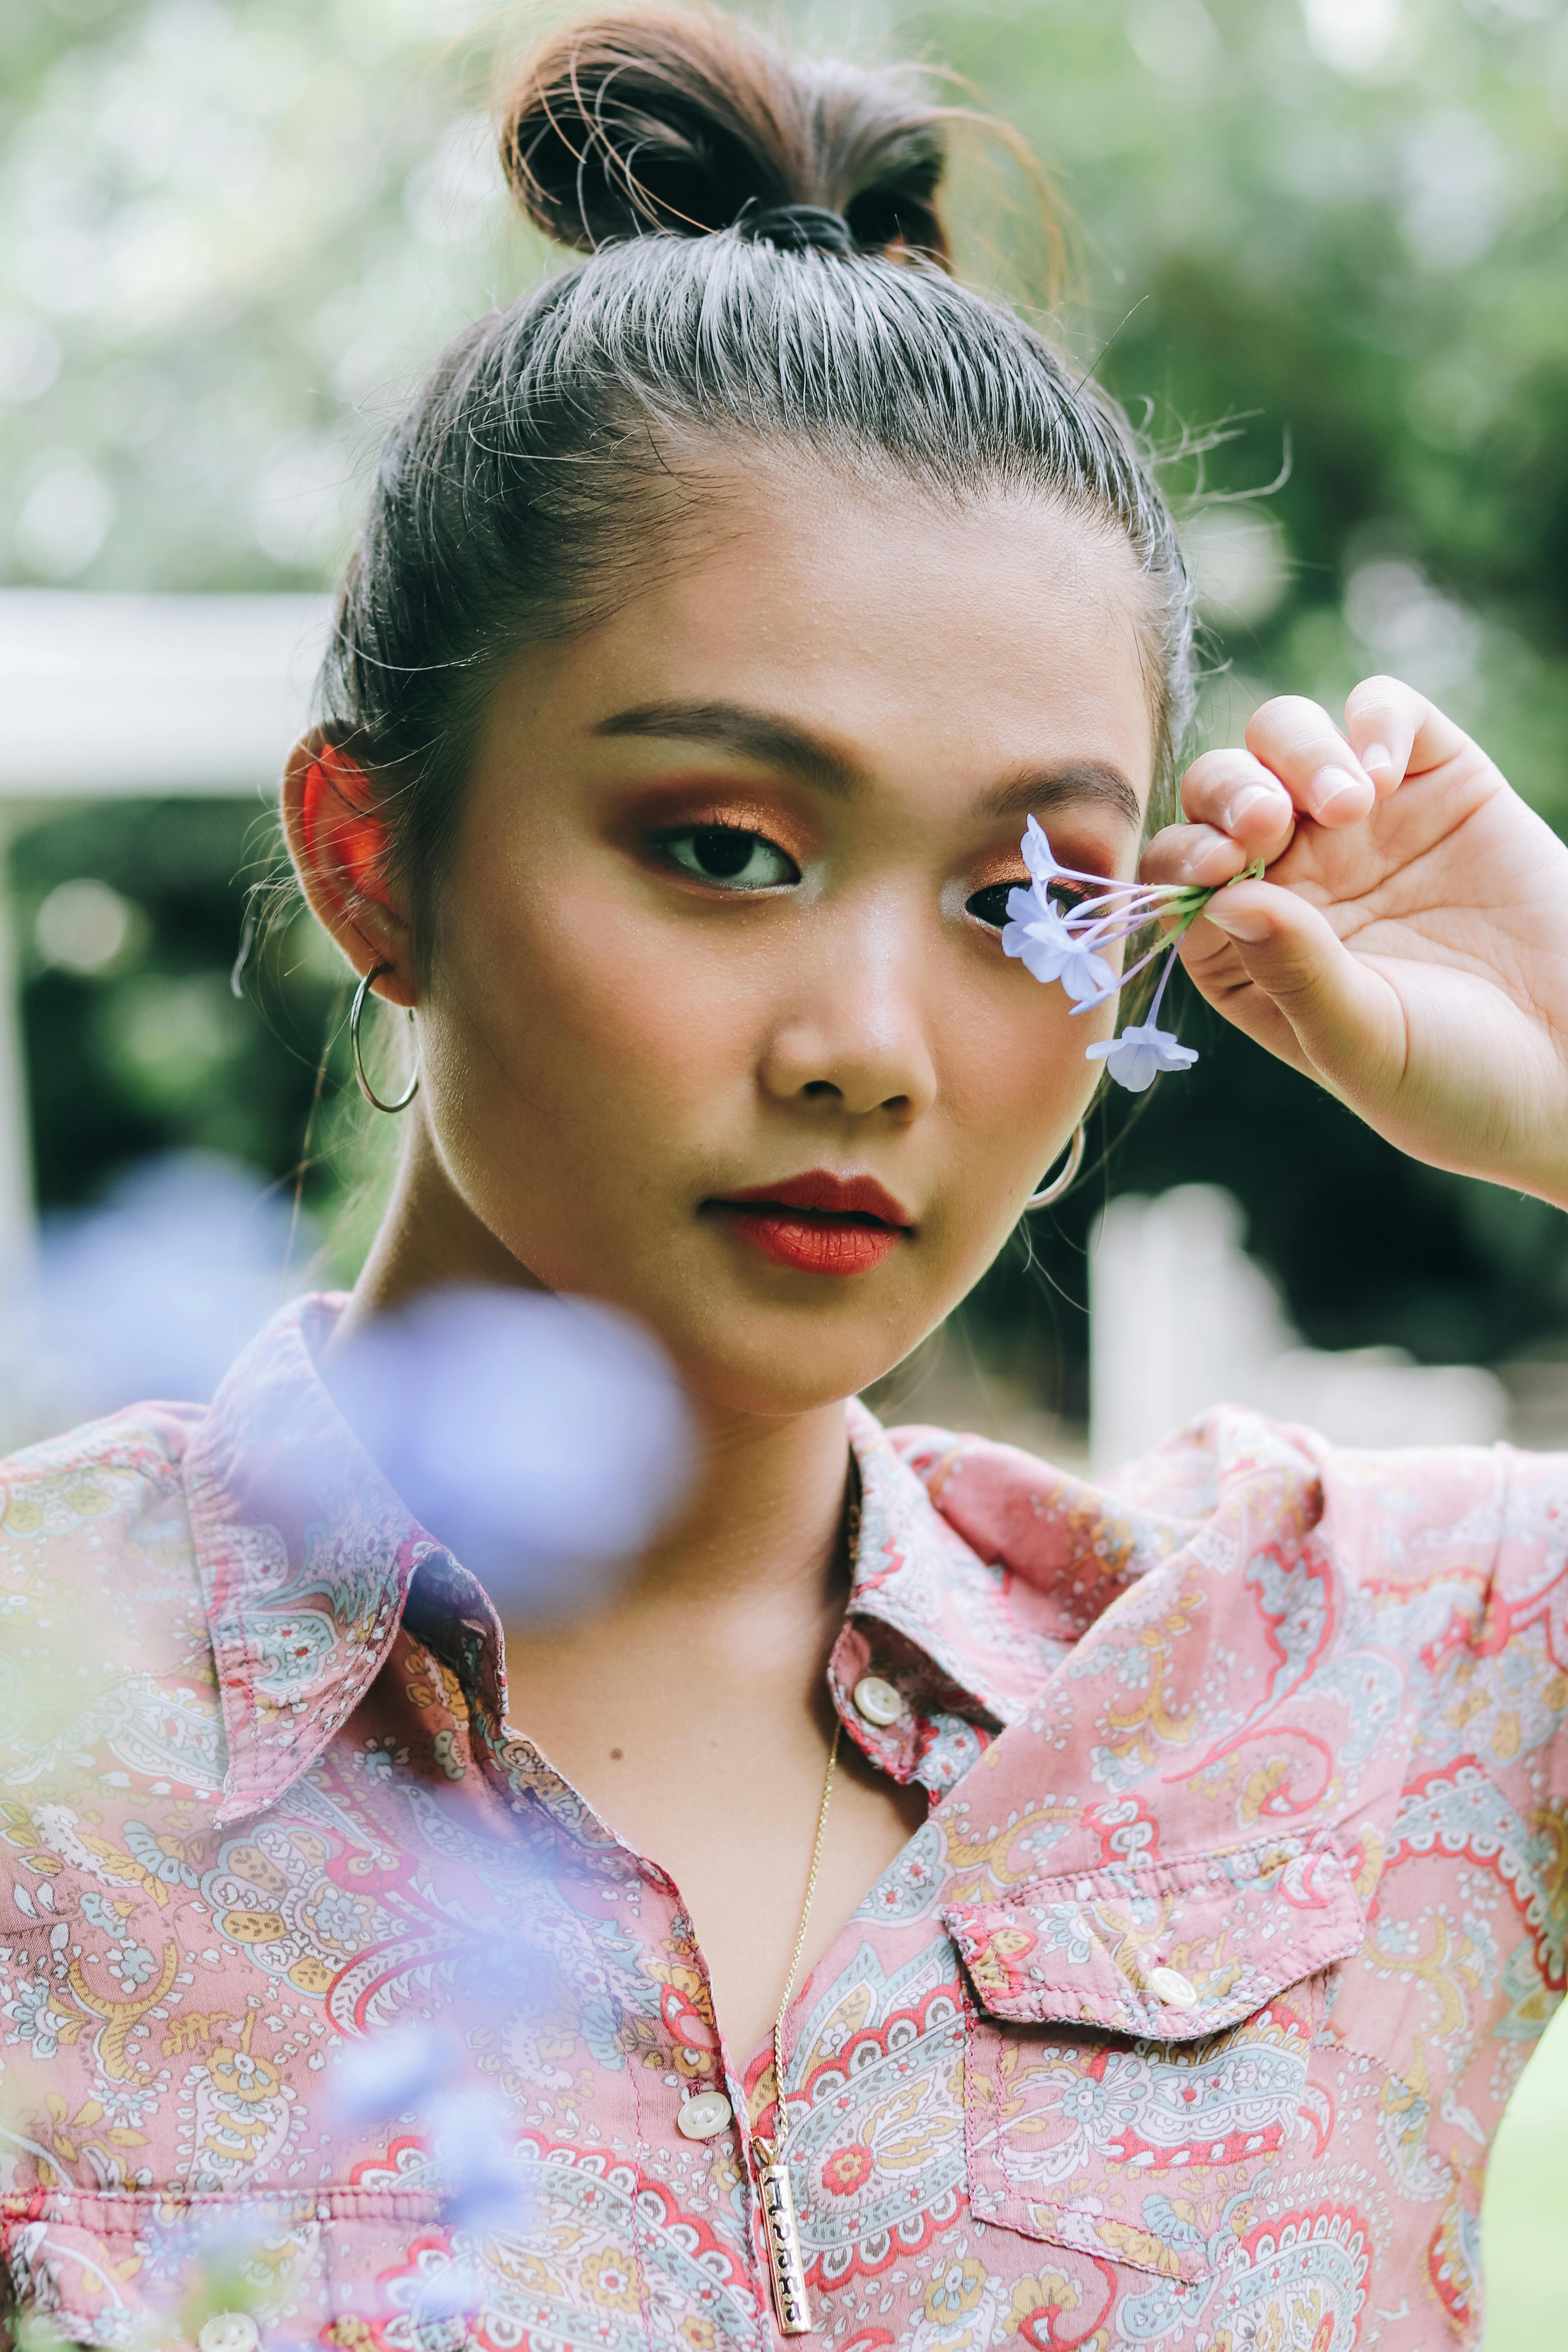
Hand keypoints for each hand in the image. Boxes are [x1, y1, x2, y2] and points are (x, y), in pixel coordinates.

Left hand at [1140, 676, 1567, 1210]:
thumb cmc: (1460, 1081)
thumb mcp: (1365, 1044)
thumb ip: (1295, 974)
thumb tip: (1221, 901)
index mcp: (1249, 951)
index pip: (1178, 881)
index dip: (1183, 860)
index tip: (1218, 866)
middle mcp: (1292, 878)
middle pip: (1219, 796)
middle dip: (1229, 794)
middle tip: (1268, 823)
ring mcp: (1362, 825)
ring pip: (1285, 740)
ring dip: (1296, 752)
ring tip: (1349, 800)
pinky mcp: (1436, 781)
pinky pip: (1382, 714)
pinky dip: (1374, 721)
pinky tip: (1387, 771)